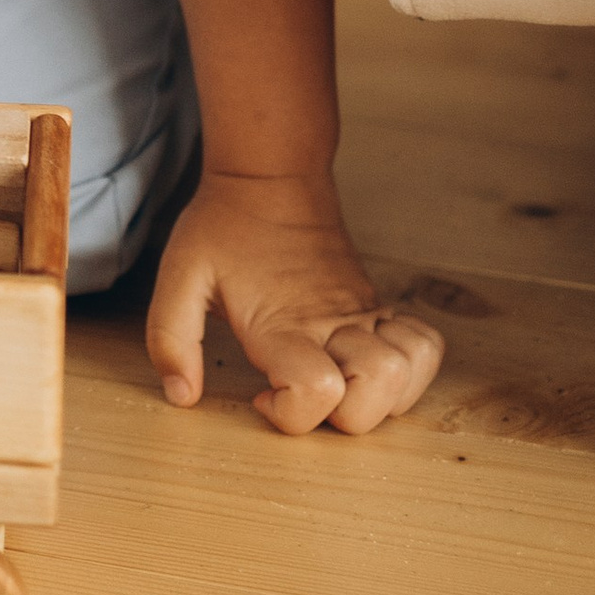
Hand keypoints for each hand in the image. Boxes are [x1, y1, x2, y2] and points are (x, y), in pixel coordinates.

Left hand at [146, 170, 443, 435]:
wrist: (269, 177)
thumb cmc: (222, 227)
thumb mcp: (177, 277)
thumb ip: (170, 339)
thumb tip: (181, 396)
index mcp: (281, 323)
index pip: (316, 392)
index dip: (290, 415)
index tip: (260, 395)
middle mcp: (331, 323)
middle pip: (375, 396)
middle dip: (341, 418)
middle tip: (300, 392)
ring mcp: (361, 314)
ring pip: (409, 374)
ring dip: (380, 398)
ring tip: (336, 383)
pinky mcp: (376, 306)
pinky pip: (424, 347)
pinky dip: (410, 371)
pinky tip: (365, 366)